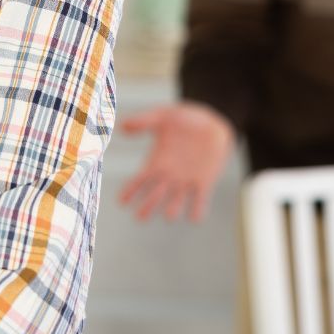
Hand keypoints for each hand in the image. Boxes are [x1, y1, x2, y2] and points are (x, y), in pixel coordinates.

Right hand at [117, 102, 235, 221]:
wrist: (211, 122)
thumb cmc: (183, 118)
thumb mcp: (161, 116)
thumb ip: (143, 121)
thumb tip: (122, 125)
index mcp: (156, 162)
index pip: (139, 180)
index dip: (130, 191)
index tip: (121, 202)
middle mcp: (169, 175)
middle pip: (155, 195)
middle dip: (148, 206)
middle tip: (140, 217)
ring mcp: (186, 180)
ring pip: (176, 200)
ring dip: (173, 208)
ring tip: (169, 216)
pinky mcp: (205, 181)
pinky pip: (200, 198)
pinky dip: (198, 208)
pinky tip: (195, 217)